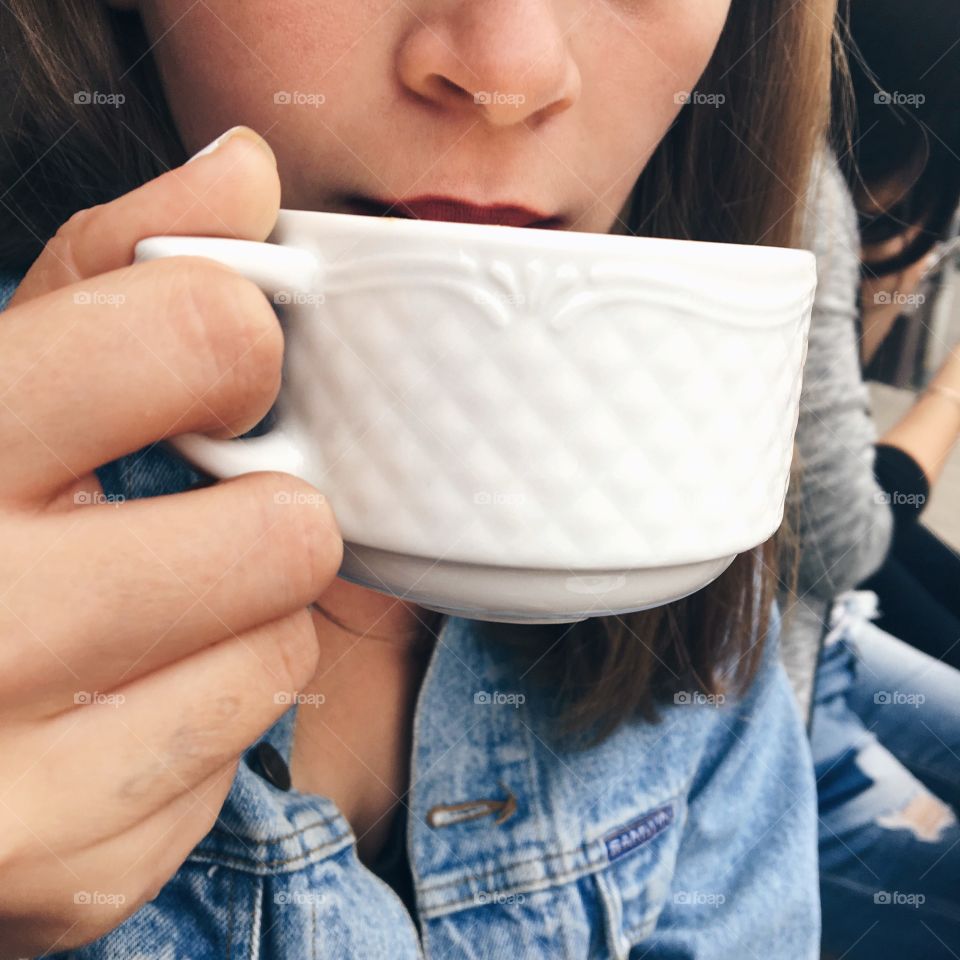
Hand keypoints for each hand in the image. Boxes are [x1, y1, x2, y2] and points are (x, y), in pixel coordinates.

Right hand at [0, 127, 341, 956]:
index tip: (216, 371)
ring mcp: (12, 786)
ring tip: (139, 611)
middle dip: (260, 511)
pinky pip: (237, 759)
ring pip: (279, 651)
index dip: (236, 344)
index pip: (198, 337)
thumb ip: (107, 270)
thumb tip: (246, 175)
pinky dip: (196, 721)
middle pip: (283, 529)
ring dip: (237, 620)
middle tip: (187, 511)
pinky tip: (107, 704)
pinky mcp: (67, 878)